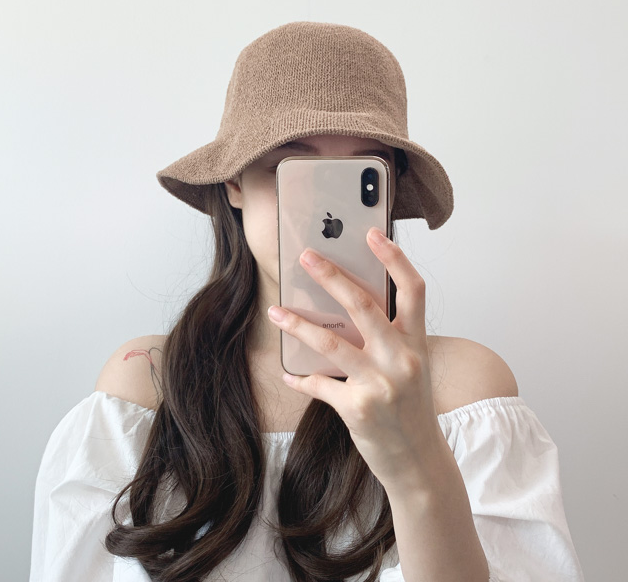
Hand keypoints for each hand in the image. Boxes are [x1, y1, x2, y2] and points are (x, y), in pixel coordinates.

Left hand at [267, 227, 446, 490]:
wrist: (419, 461)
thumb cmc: (412, 409)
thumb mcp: (411, 368)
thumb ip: (388, 339)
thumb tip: (346, 308)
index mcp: (417, 343)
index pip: (413, 290)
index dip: (394, 258)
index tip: (372, 233)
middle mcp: (402, 359)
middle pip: (363, 305)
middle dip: (331, 276)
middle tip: (306, 257)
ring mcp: (380, 383)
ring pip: (331, 342)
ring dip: (297, 324)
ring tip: (275, 310)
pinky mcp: (358, 408)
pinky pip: (319, 384)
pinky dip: (300, 378)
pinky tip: (289, 375)